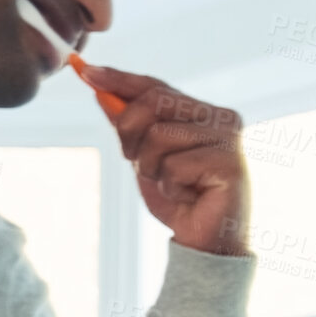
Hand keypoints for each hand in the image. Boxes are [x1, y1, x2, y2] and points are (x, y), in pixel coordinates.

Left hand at [81, 66, 250, 257]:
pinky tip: (188, 197)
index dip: (119, 79)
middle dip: (130, 135)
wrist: (205, 243)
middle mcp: (222, 118)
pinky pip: (175, 166)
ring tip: (172, 185)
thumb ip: (129, 123)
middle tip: (139, 164)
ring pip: (159, 136)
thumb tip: (99, 89)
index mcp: (204, 112)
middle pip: (153, 103)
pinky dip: (170, 187)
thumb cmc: (179, 199)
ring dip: (151, 168)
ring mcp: (229, 140)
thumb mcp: (145, 156)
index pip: (156, 87)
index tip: (86, 73)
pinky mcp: (229, 165)